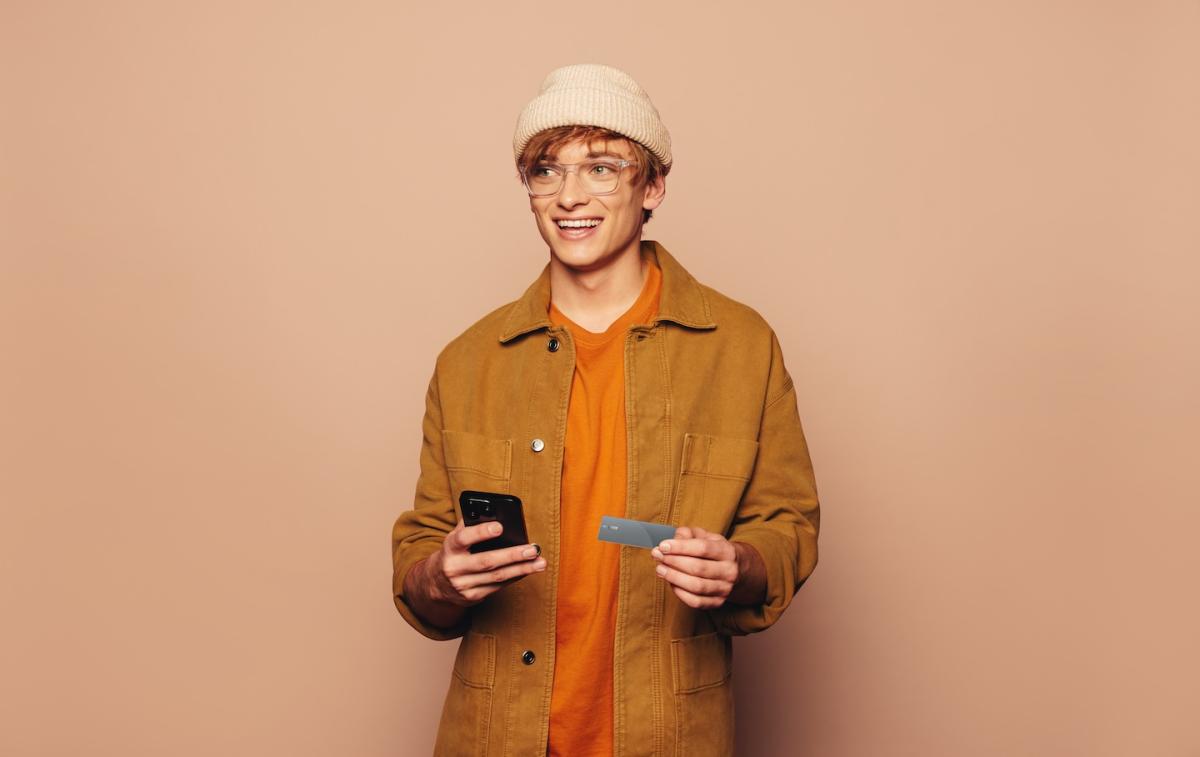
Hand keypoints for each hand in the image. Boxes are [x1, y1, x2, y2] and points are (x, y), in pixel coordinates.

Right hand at [424, 519, 545, 606]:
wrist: (436, 584)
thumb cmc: (453, 553)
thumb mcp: (454, 538)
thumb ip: (470, 525)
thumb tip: (493, 511)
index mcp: (450, 548)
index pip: (464, 538)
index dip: (481, 532)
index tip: (500, 527)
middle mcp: (455, 568)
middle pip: (487, 561)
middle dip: (512, 555)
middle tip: (532, 549)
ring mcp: (464, 585)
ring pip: (497, 577)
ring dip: (521, 569)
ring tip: (540, 562)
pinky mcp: (473, 597)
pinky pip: (498, 586)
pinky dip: (515, 577)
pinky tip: (528, 570)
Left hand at [651, 526, 739, 608]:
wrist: (738, 571)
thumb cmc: (715, 551)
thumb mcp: (706, 536)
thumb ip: (688, 534)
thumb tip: (672, 540)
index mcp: (728, 551)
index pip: (703, 548)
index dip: (680, 547)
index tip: (663, 546)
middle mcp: (729, 571)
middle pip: (698, 568)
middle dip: (673, 561)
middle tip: (657, 555)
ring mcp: (724, 589)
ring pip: (696, 586)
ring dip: (674, 577)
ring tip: (660, 569)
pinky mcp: (717, 602)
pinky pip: (696, 602)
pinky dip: (680, 593)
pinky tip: (671, 583)